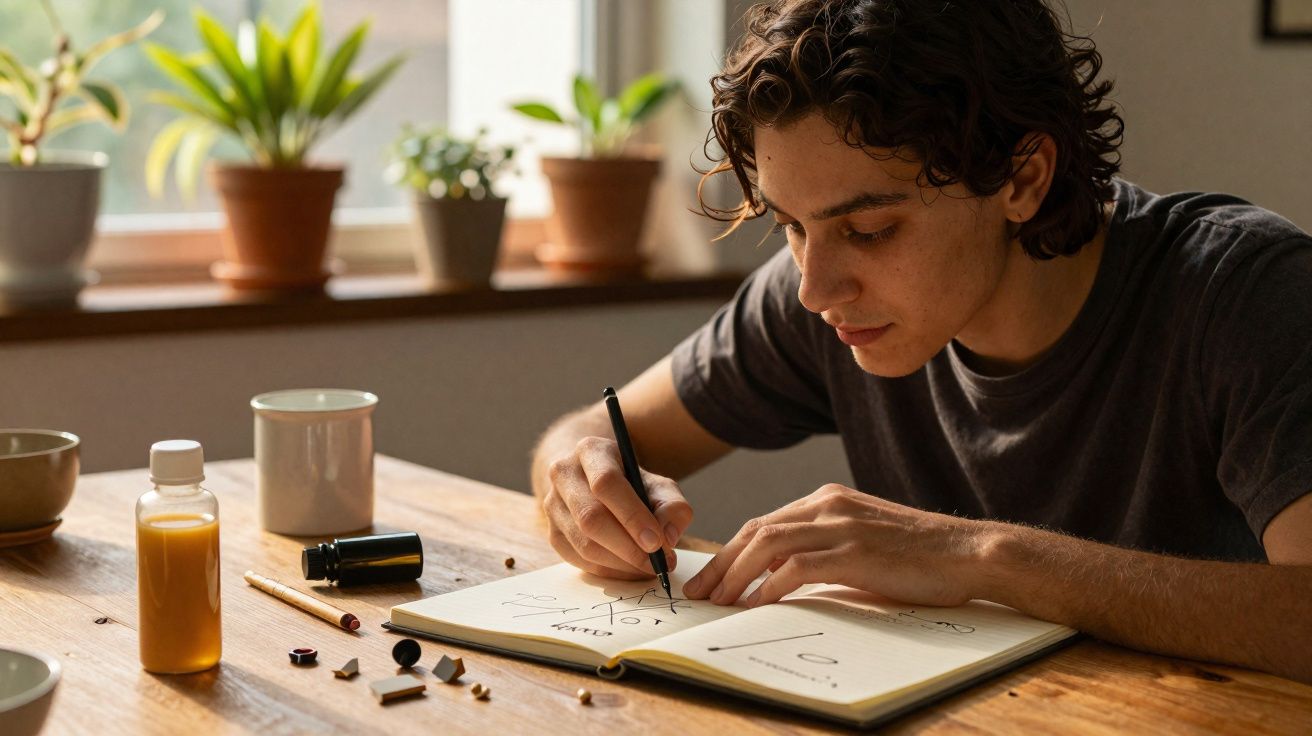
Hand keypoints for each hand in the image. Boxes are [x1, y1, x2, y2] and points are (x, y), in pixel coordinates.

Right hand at [541, 436, 693, 579]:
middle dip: (628, 547)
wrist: (594, 482)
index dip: (632, 516)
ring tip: (649, 567)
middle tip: (657, 563)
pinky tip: (630, 570)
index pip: (606, 483)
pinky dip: (609, 571)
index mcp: (590, 451)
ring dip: (621, 563)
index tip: (657, 542)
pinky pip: (579, 560)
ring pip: (584, 544)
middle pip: (591, 518)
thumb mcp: (658, 485)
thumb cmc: (632, 484)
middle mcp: (564, 474)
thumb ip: (672, 507)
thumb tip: (668, 537)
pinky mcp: (552, 533)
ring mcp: (552, 505)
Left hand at [682, 484, 993, 606]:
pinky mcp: (855, 551)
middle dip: (722, 563)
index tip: (712, 576)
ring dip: (736, 575)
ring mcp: (842, 526)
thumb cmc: (919, 556)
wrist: (968, 552)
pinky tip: (758, 604)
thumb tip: (780, 579)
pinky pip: (797, 567)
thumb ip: (823, 552)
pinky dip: (770, 586)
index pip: (765, 523)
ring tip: (721, 602)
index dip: (732, 550)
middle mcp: (829, 506)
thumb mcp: (862, 544)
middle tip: (701, 593)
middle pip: (757, 530)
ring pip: (768, 544)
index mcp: (828, 500)